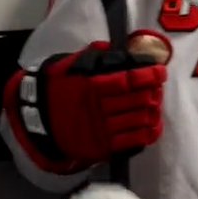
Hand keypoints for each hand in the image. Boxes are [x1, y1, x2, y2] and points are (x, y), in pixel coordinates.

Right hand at [10, 31, 170, 165]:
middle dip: (154, 92)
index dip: (149, 75)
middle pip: (138, 100)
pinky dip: (148, 132)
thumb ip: (97, 57)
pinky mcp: (102, 147)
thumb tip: (122, 51)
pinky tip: (153, 124)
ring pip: (138, 120)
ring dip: (153, 111)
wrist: (36, 120)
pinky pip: (132, 141)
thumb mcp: (71, 66)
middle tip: (158, 88)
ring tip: (156, 104)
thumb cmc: (57, 87)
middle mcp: (97, 108)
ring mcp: (100, 130)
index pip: (128, 80)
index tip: (160, 71)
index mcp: (90, 86)